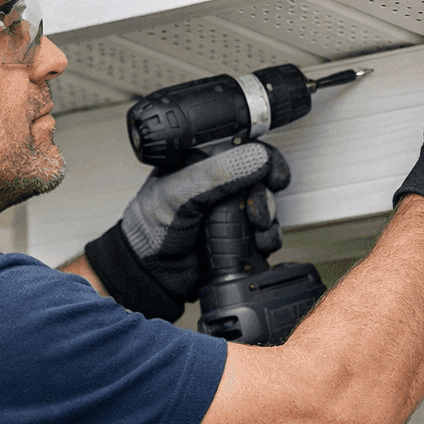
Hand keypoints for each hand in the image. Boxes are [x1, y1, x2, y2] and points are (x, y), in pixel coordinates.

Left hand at [85, 142, 289, 318]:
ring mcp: (230, 212)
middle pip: (262, 180)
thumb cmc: (151, 228)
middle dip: (266, 197)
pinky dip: (269, 238)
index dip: (265, 160)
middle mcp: (220, 185)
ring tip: (255, 230)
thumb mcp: (179, 193)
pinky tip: (257, 244)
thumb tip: (255, 157)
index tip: (274, 176)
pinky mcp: (238, 237)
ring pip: (268, 207)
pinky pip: (266, 232)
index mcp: (203, 163)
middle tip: (255, 212)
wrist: (150, 273)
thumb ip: (216, 174)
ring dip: (269, 220)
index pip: (244, 150)